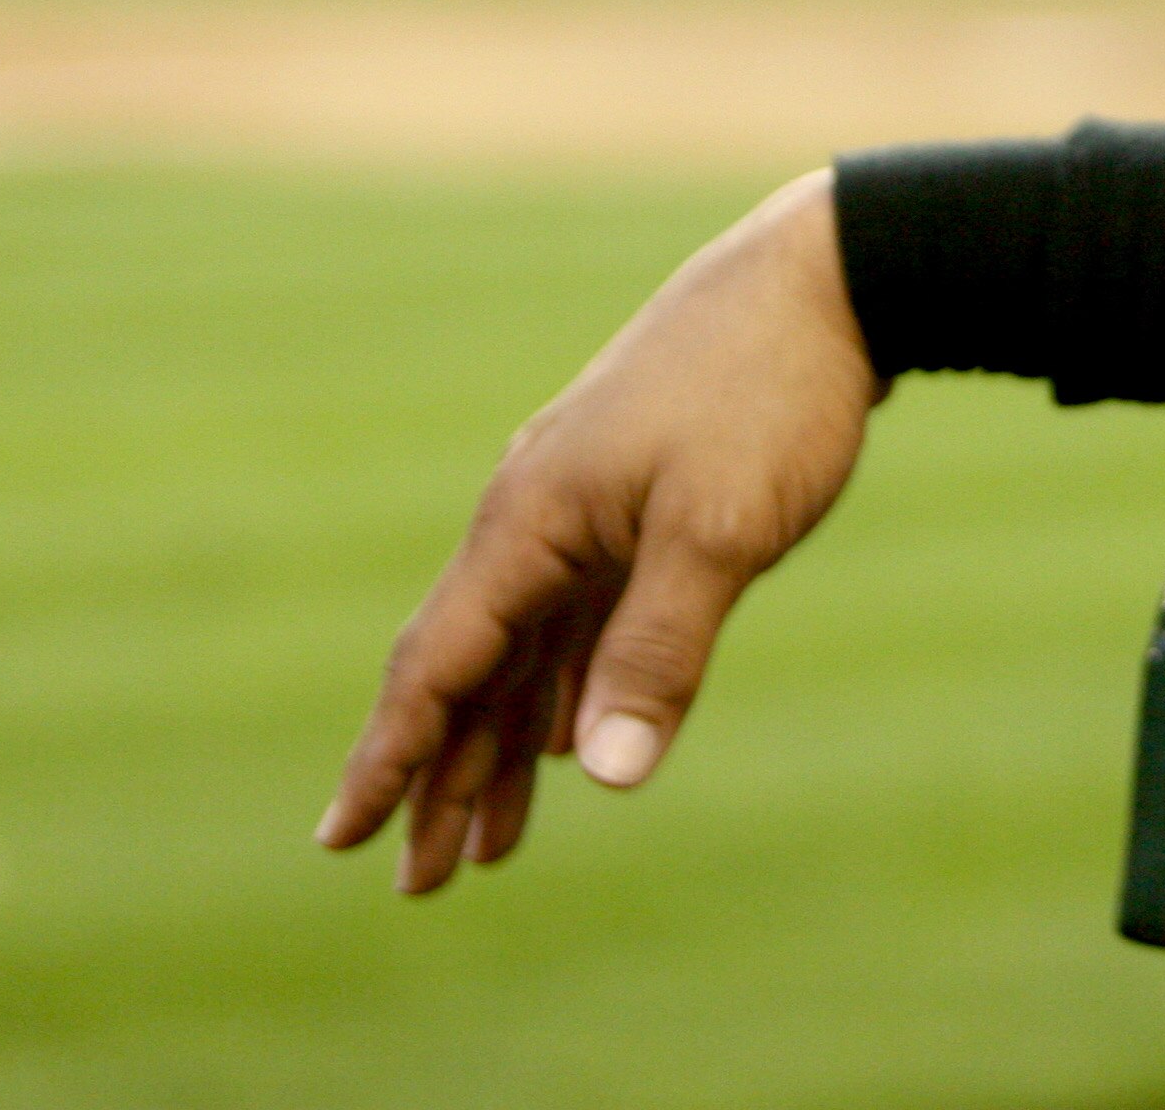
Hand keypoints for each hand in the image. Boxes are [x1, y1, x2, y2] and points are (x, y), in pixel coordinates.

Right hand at [317, 168, 880, 892]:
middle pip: (468, 669)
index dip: (391, 756)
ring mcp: (586, 505)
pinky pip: (577, 617)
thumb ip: (660, 651)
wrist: (824, 280)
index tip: (340, 837)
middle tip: (418, 883)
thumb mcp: (721, 532)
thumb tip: (602, 774)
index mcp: (530, 520)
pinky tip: (567, 742)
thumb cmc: (770, 395)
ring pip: (524, 650)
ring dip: (504, 743)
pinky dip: (565, 686)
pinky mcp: (638, 500)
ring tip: (486, 843)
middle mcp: (537, 514)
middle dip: (440, 776)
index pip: (436, 662)